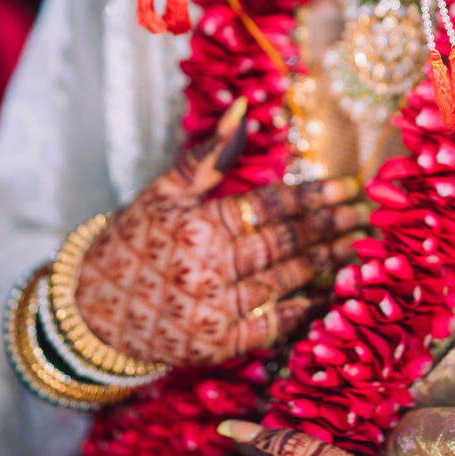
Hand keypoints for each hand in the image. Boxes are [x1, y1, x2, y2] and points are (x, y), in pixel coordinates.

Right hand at [75, 123, 364, 364]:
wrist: (92, 314)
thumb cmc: (129, 244)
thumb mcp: (162, 193)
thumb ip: (208, 155)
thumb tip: (244, 108)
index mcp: (198, 226)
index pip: (269, 206)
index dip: (313, 195)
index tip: (347, 186)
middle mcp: (210, 269)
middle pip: (285, 243)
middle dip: (330, 226)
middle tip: (363, 214)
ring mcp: (215, 311)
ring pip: (286, 282)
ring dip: (326, 263)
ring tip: (356, 247)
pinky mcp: (218, 346)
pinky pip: (273, 326)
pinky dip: (304, 309)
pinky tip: (330, 293)